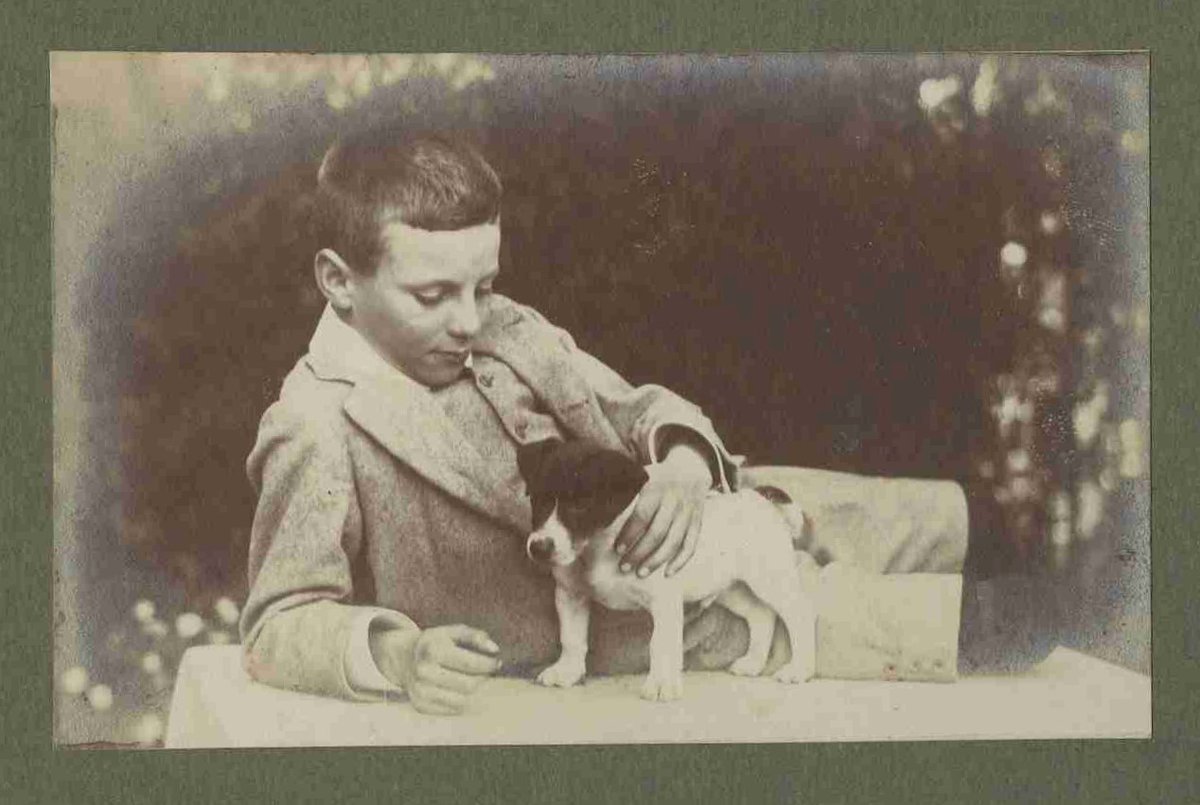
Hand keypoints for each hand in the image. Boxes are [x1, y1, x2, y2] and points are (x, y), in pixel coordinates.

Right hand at [371, 624, 501, 715]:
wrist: (403, 657)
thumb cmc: (436, 643)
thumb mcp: (453, 632)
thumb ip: (476, 636)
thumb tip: (494, 649)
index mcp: (432, 650)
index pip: (470, 664)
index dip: (489, 664)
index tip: (497, 662)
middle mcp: (423, 672)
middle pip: (469, 685)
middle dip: (483, 678)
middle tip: (486, 671)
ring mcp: (420, 691)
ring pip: (463, 700)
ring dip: (473, 690)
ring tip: (472, 678)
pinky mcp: (420, 706)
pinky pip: (453, 709)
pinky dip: (461, 699)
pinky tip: (457, 688)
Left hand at [614, 444, 711, 576]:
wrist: (691, 468)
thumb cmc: (657, 477)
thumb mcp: (640, 475)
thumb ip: (622, 488)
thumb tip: (595, 505)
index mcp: (656, 488)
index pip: (642, 515)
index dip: (629, 534)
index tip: (617, 549)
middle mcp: (674, 501)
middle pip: (657, 532)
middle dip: (640, 552)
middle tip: (624, 567)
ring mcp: (688, 513)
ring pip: (674, 542)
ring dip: (657, 560)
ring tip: (640, 573)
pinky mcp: (697, 522)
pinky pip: (691, 545)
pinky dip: (680, 561)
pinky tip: (667, 573)